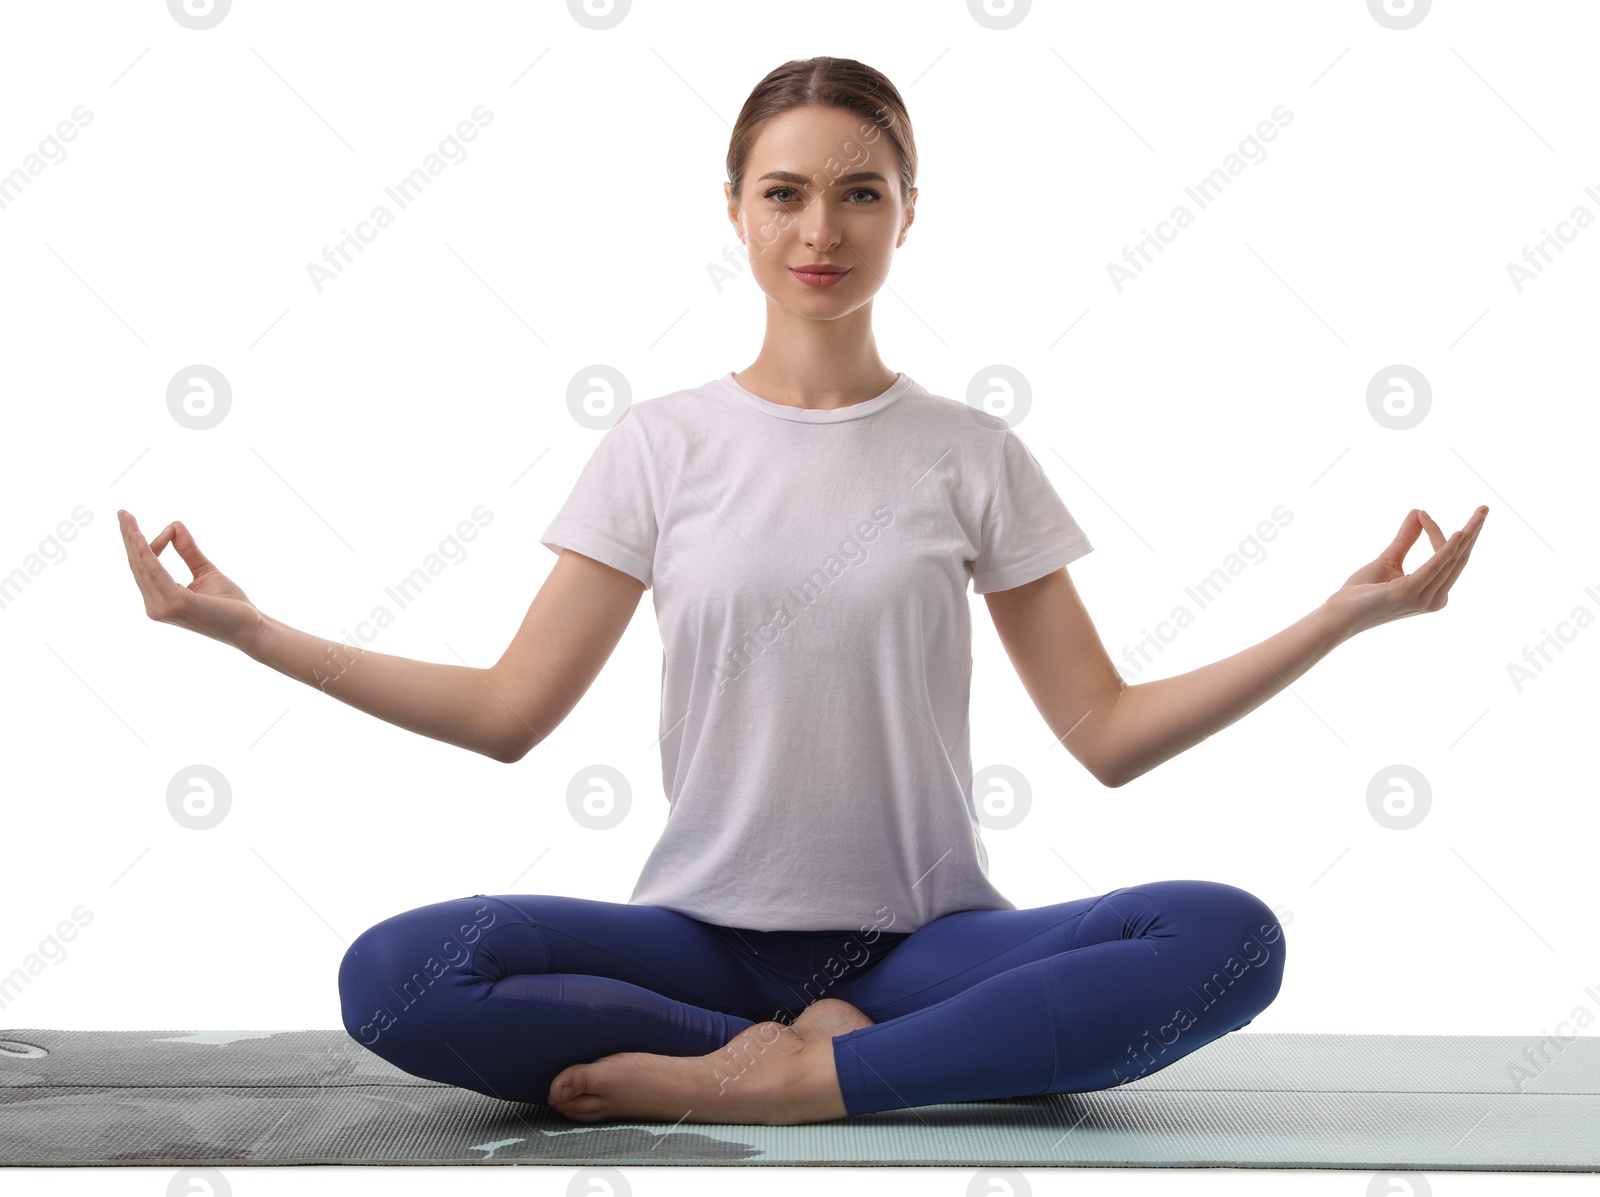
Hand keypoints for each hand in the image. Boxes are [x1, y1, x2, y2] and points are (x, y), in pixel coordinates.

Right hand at [118, 510, 264, 650]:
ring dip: (134, 540)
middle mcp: (157, 606)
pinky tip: (139, 536)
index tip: (170, 527)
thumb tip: (175, 525)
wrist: (250, 628)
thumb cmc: (231, 605)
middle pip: (138, 565)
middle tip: (122, 512)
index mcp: (162, 600)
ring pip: (144, 566)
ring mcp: (164, 607)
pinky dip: (147, 553)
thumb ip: (188, 551)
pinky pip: (156, 572)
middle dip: (129, 537)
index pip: (146, 568)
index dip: (150, 544)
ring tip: (127, 517)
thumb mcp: (205, 571)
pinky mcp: (175, 604)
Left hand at [1325, 506, 1488, 636]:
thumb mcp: (1388, 560)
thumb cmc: (1361, 593)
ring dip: (1465, 535)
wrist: (1338, 615)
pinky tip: (1459, 534)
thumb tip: (1418, 512)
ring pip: (1450, 560)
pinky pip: (1433, 566)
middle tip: (1484, 508)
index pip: (1446, 558)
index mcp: (1431, 592)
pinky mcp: (1409, 593)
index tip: (1422, 513)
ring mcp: (1423, 598)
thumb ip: (1406, 540)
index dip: (1438, 533)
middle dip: (1473, 533)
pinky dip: (1446, 549)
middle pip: (1458, 559)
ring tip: (1479, 514)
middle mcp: (1433, 598)